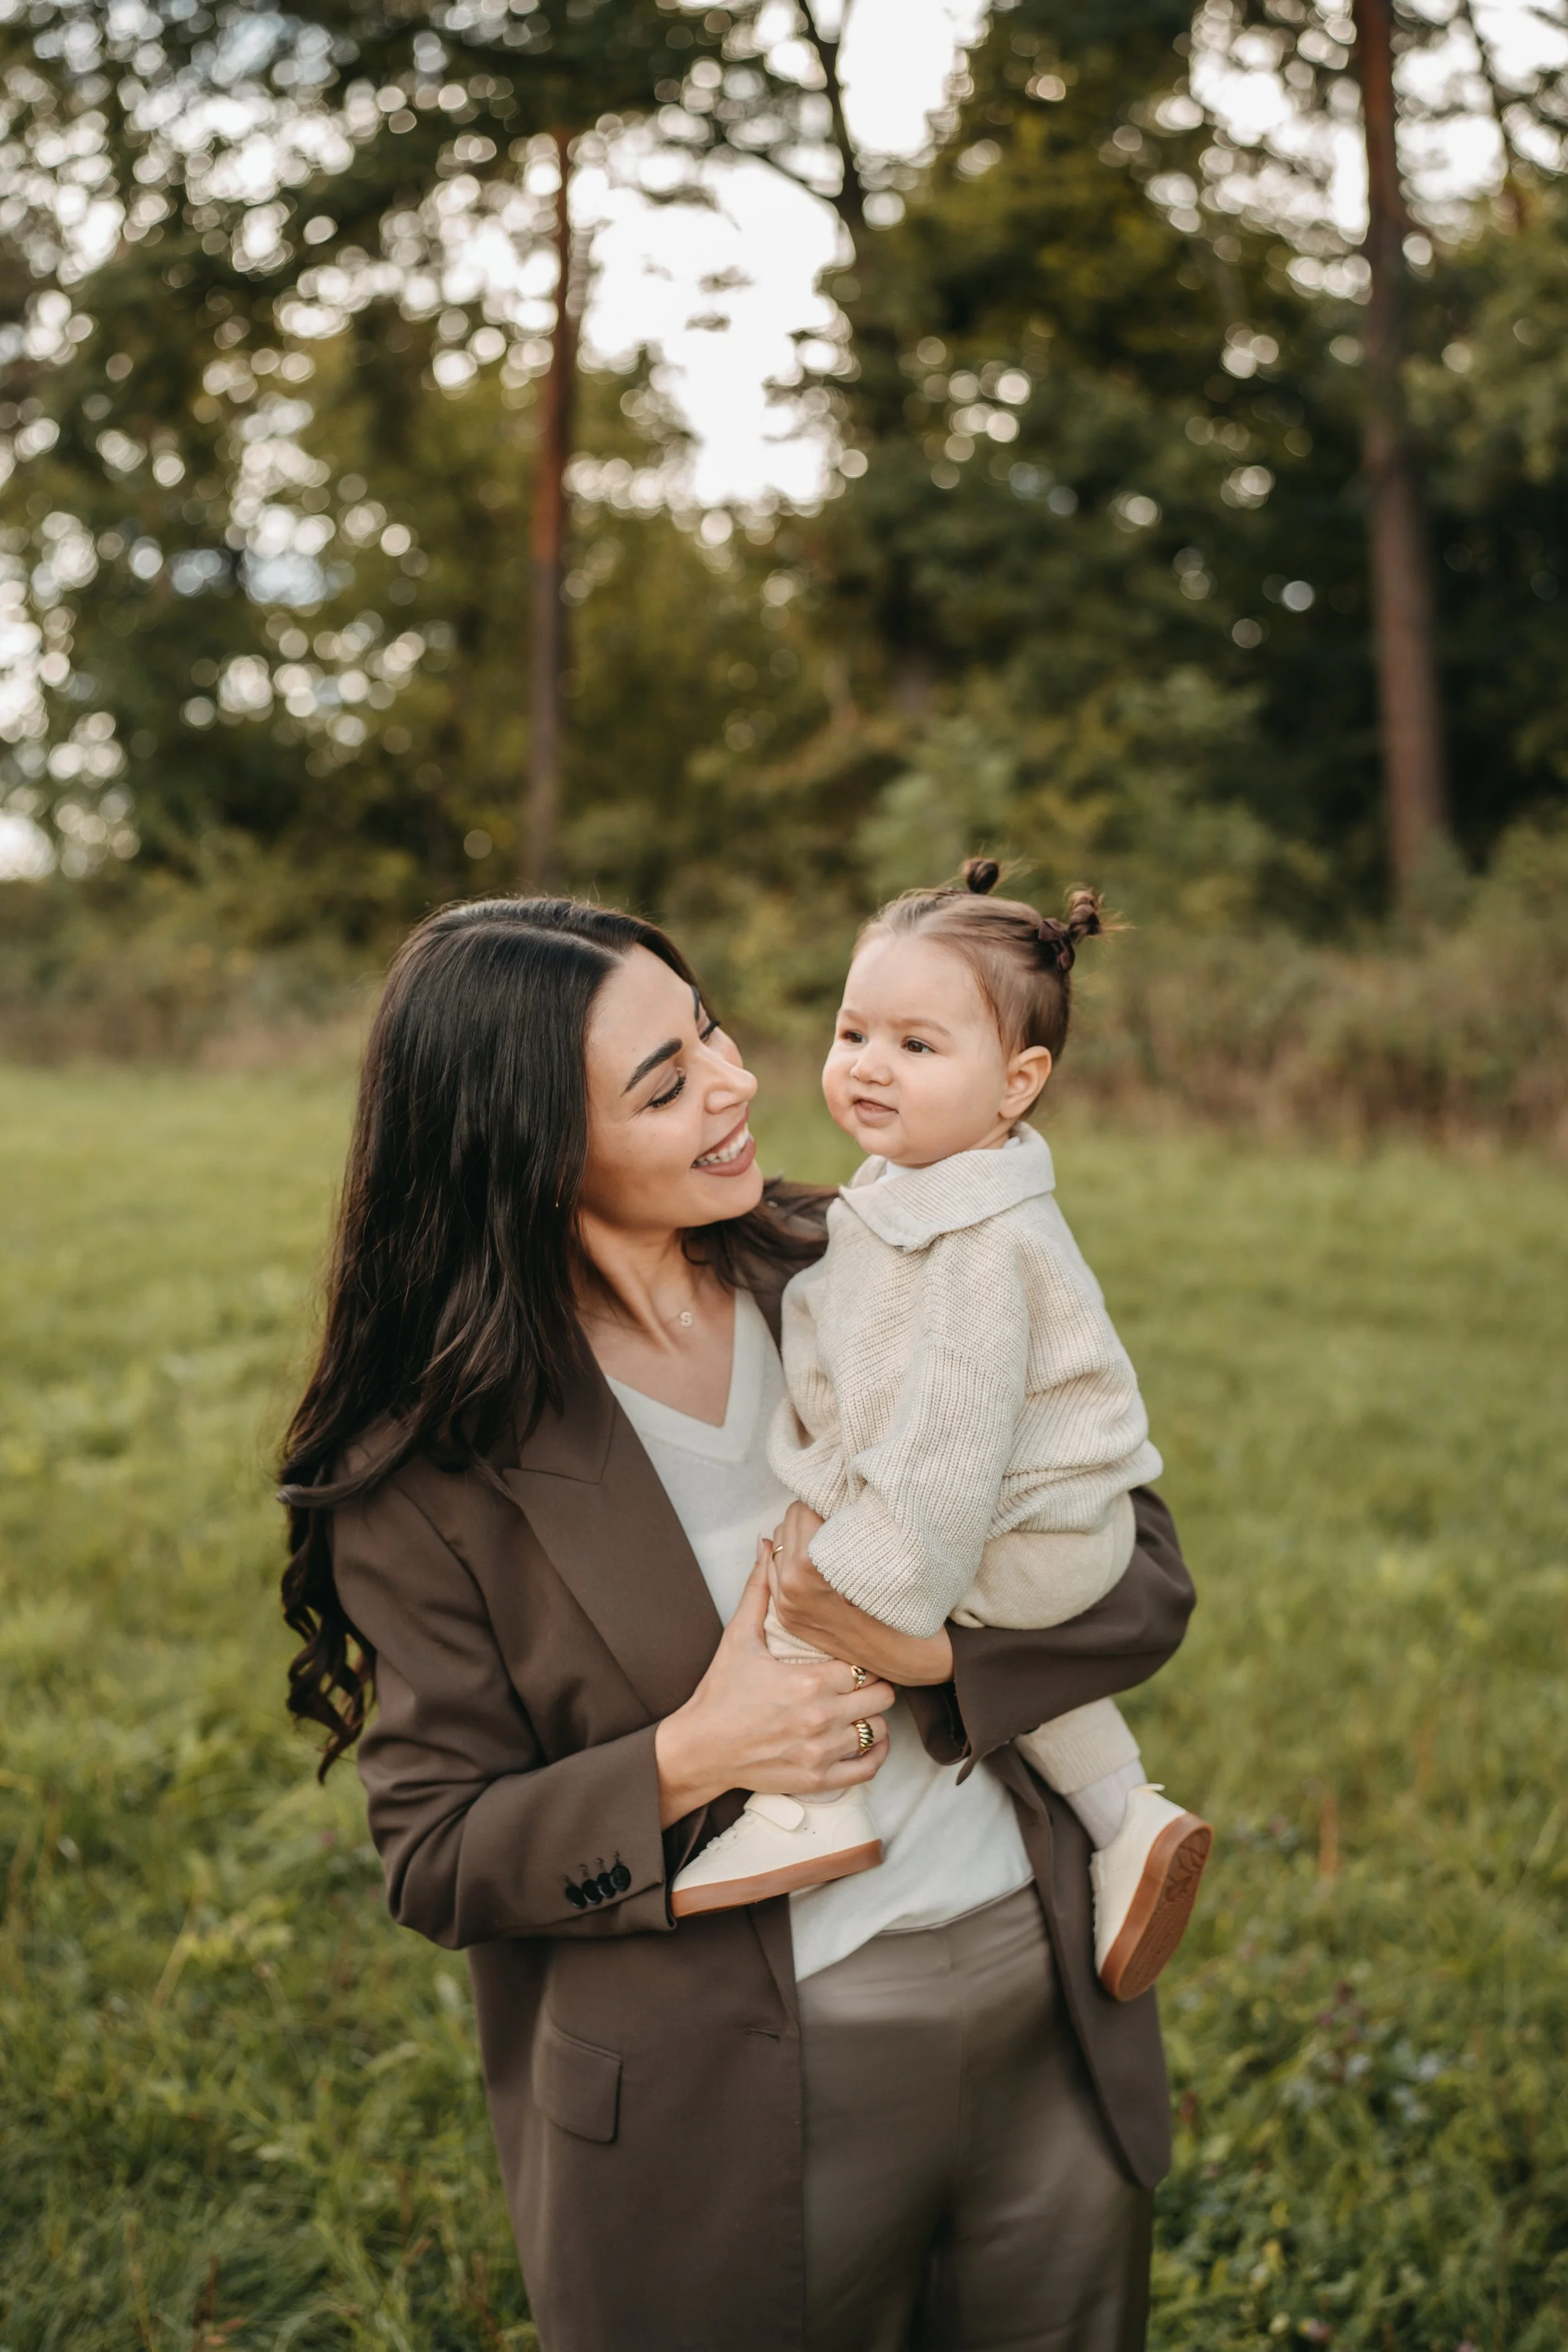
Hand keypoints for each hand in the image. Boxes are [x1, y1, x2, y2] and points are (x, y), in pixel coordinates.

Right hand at [653, 1556, 894, 1827]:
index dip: (863, 1660)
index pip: (865, 1666)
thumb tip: (766, 1545)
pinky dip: (874, 1754)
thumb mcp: (738, 1638)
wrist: (699, 1749)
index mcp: (808, 1682)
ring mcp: (821, 1752)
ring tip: (860, 1708)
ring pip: (878, 1731)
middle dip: (874, 1686)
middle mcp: (821, 1718)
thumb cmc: (719, 1693)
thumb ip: (759, 1591)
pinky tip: (866, 1739)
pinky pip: (867, 1768)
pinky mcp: (818, 1779)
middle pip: (881, 1697)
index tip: (855, 1658)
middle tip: (862, 1682)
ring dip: (872, 1718)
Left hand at [768, 1501, 954, 1689]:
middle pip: (787, 1525)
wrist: (910, 1658)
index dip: (827, 1500)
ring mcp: (787, 1606)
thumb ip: (844, 1524)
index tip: (845, 1501)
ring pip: (779, 1546)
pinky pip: (777, 1572)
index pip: (802, 1510)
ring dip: (801, 1537)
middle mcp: (790, 1589)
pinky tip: (818, 1559)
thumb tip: (827, 1495)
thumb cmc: (904, 1602)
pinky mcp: (789, 1618)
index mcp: (808, 1569)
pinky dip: (792, 1560)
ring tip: (833, 1541)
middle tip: (840, 1519)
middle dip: (811, 1517)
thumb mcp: (879, 1553)